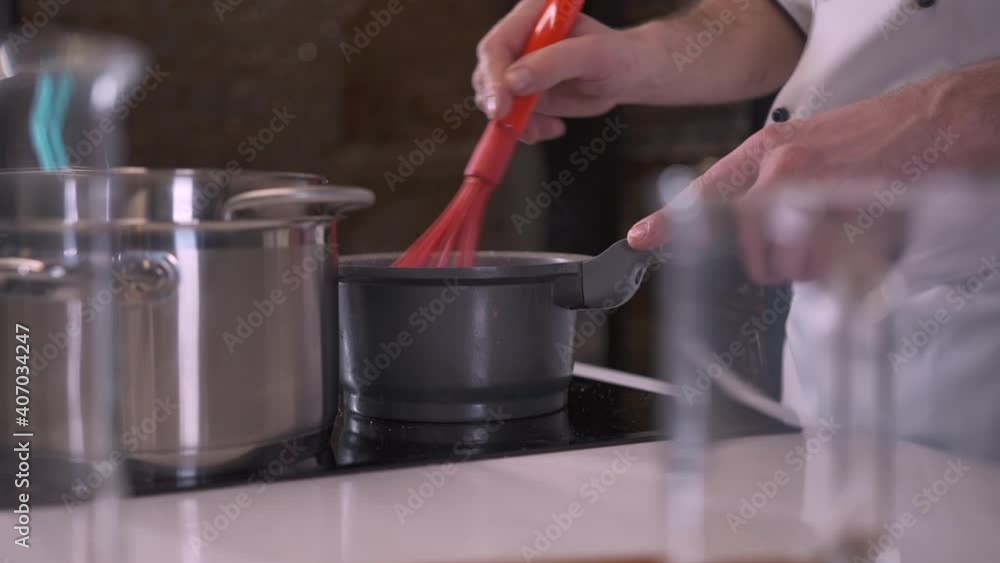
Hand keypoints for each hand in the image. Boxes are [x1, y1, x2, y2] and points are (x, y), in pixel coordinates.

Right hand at [473, 0, 650, 142]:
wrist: (630, 74)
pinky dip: (528, 129)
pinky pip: (512, 117)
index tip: (502, 107)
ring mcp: (520, 69)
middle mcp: (520, 41)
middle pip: (487, 74)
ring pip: (496, 101)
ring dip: (516, 122)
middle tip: (520, 127)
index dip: (493, 78)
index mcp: (531, 17)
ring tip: (549, 128)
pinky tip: (554, 128)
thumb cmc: (619, 57)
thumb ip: (555, 63)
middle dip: (499, 105)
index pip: (496, 46)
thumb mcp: (594, 56)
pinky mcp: (525, 93)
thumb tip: (513, 82)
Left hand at [627, 79, 960, 283]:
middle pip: (752, 252)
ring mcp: (813, 195)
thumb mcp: (799, 147)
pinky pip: (826, 268)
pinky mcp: (846, 218)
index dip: (670, 220)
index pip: (704, 191)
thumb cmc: (862, 140)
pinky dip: (839, 265)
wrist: (924, 123)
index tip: (641, 239)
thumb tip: (737, 227)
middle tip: (799, 244)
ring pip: (790, 266)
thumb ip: (762, 183)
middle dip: (772, 262)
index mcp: (764, 152)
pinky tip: (853, 234)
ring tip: (833, 232)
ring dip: (809, 265)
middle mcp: (781, 170)